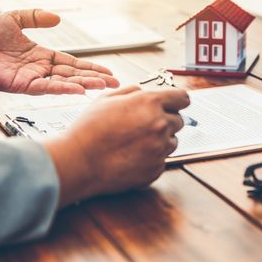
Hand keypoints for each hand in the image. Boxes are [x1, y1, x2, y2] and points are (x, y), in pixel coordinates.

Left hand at [0, 9, 118, 93]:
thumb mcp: (14, 18)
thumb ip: (36, 18)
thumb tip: (57, 19)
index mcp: (41, 56)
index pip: (72, 63)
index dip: (90, 67)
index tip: (107, 72)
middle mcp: (40, 69)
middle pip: (74, 75)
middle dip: (95, 79)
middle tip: (115, 83)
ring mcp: (32, 78)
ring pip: (64, 83)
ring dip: (84, 84)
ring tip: (103, 86)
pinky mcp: (21, 85)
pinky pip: (46, 88)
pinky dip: (63, 89)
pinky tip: (78, 90)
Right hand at [44, 86, 189, 206]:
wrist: (79, 162)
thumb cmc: (89, 129)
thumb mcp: (107, 99)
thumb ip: (132, 92)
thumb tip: (144, 92)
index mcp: (150, 103)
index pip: (182, 98)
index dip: (178, 101)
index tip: (175, 104)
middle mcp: (160, 125)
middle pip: (179, 121)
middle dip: (166, 120)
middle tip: (145, 125)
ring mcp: (160, 149)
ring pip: (173, 141)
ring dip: (161, 140)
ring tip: (135, 142)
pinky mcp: (156, 169)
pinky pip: (162, 160)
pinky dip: (152, 158)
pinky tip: (132, 156)